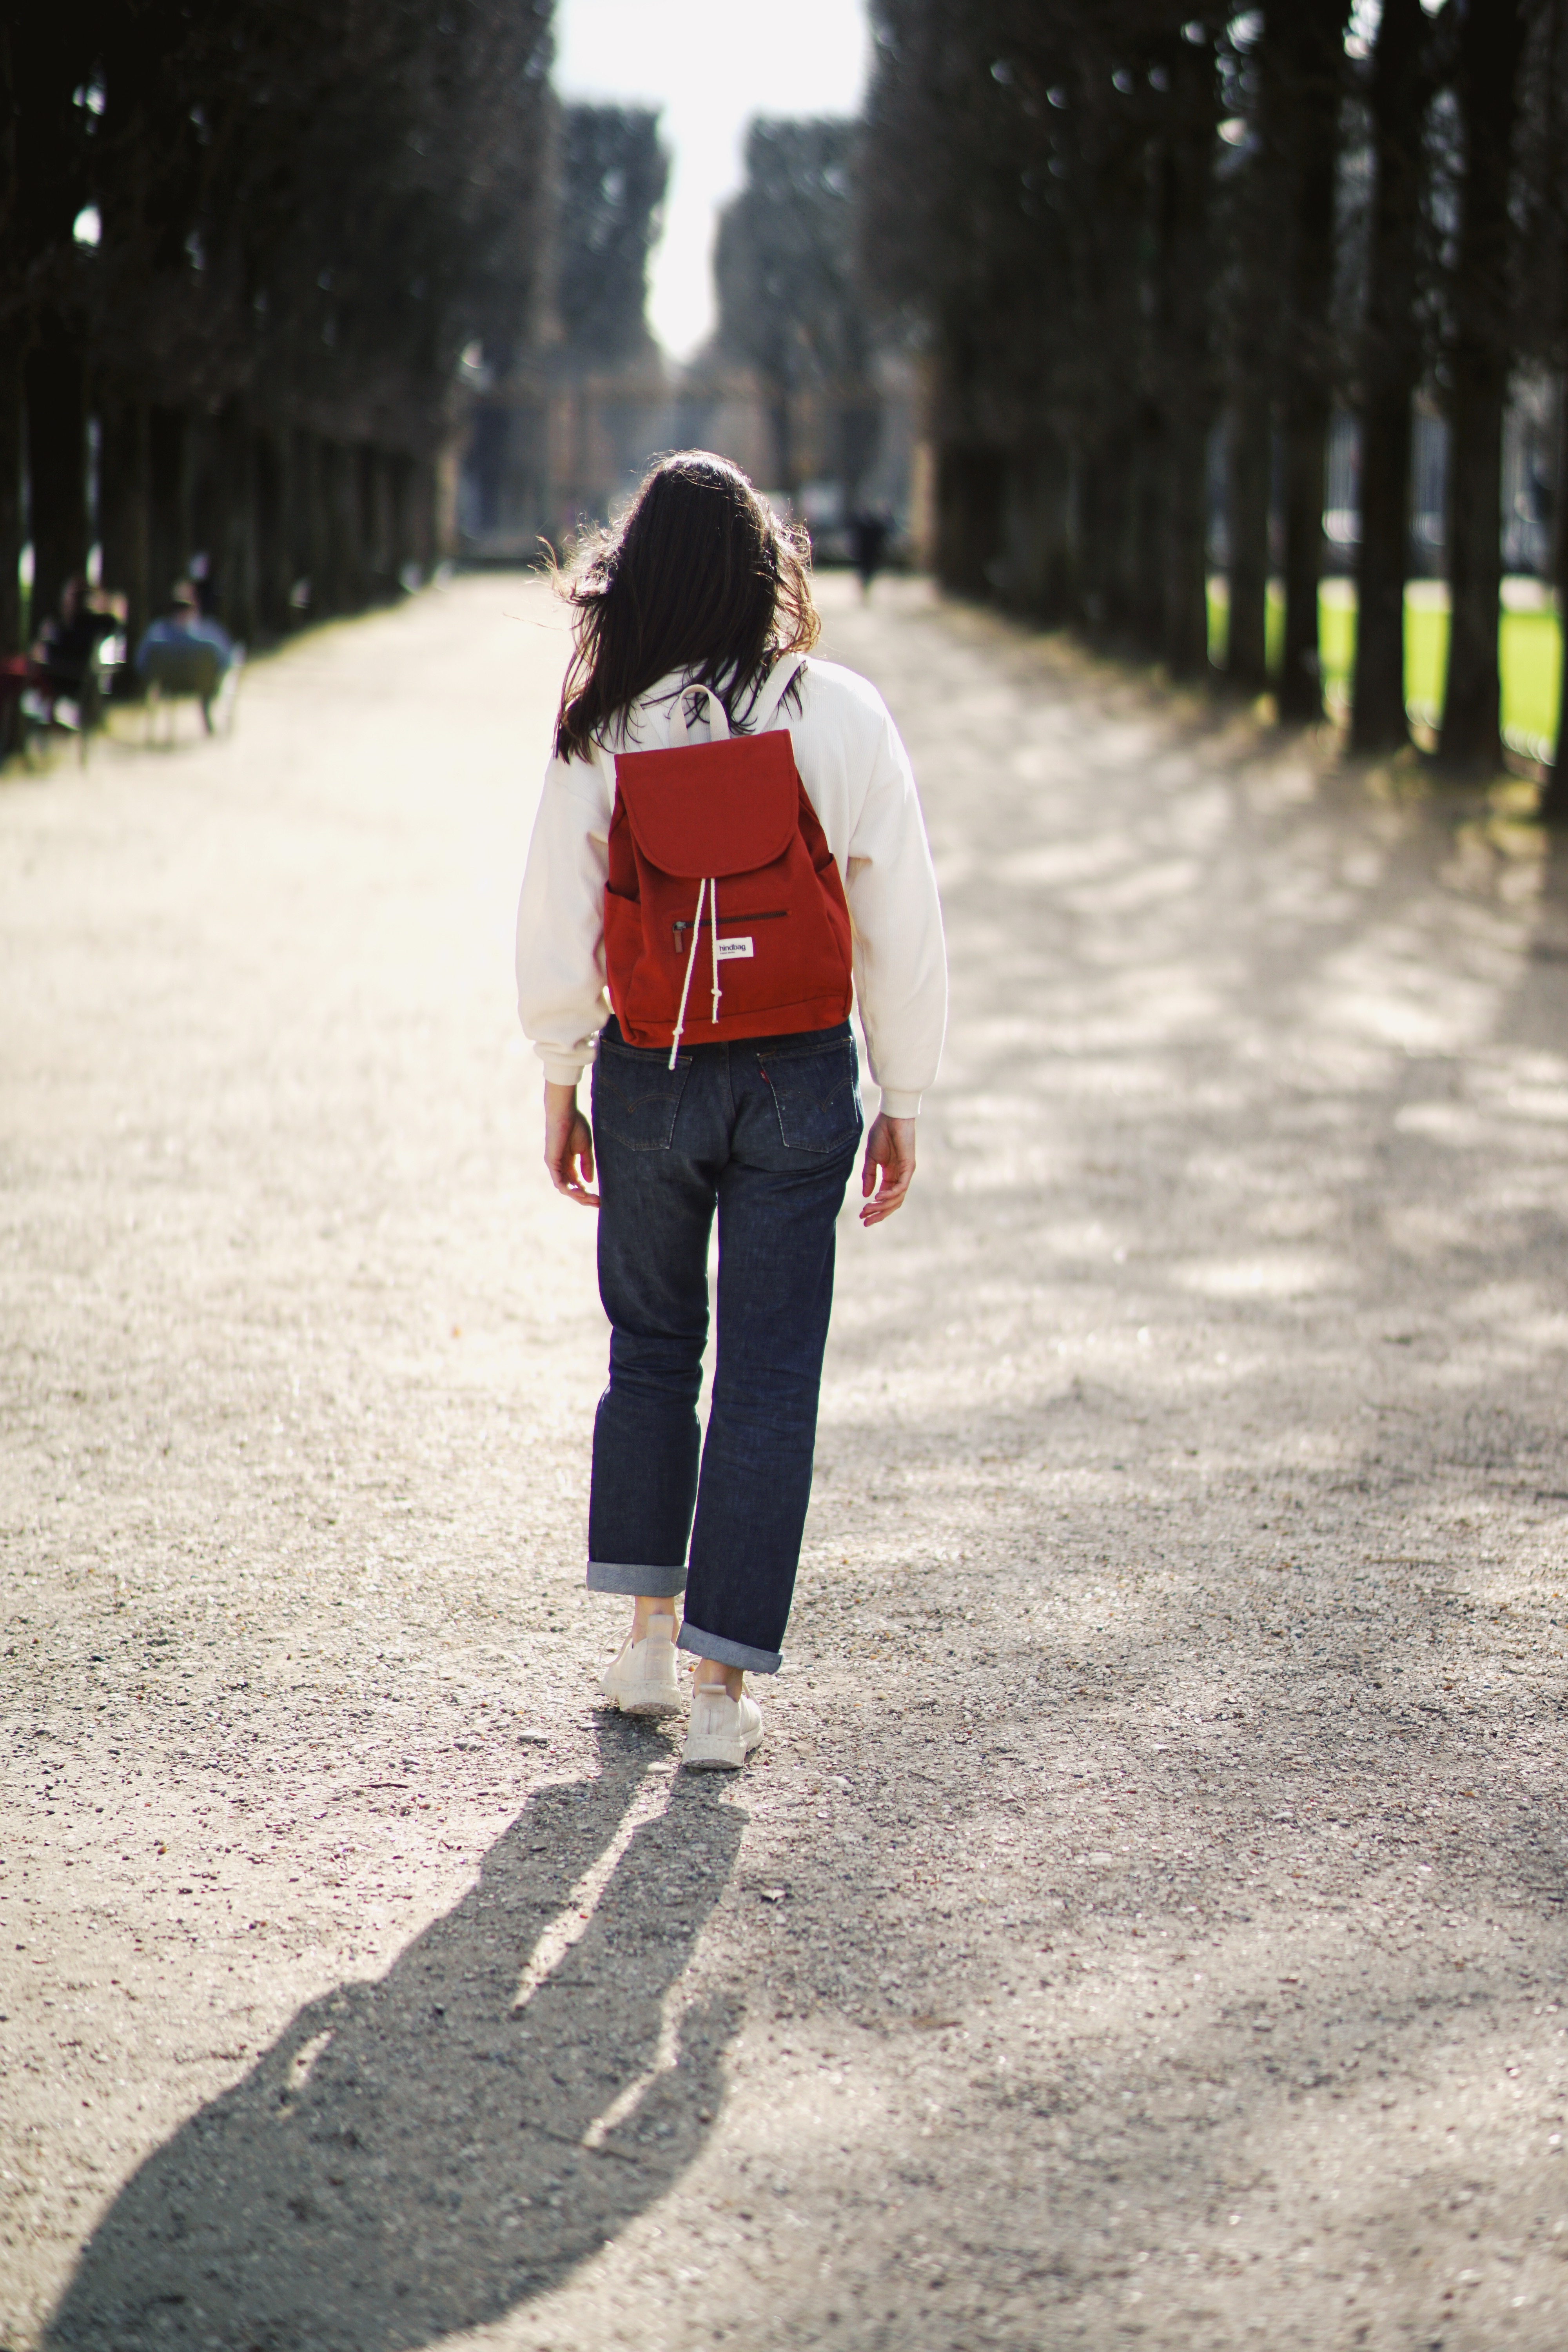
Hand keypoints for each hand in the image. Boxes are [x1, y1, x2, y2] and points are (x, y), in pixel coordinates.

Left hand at [544, 1080, 597, 1206]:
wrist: (565, 1112)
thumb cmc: (575, 1125)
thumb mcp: (585, 1148)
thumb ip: (587, 1164)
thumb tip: (589, 1181)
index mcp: (568, 1162)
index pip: (577, 1182)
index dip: (587, 1192)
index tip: (600, 1198)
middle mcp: (560, 1166)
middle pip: (572, 1188)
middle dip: (585, 1198)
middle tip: (598, 1203)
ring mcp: (555, 1165)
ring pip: (566, 1188)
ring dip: (579, 1196)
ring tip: (592, 1199)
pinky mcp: (552, 1162)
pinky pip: (559, 1182)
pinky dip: (570, 1189)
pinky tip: (582, 1192)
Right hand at [859, 1112, 915, 1226]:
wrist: (890, 1117)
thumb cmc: (882, 1133)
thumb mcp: (871, 1158)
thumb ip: (869, 1176)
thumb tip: (866, 1195)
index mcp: (891, 1175)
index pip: (885, 1198)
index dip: (874, 1208)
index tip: (862, 1215)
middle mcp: (900, 1176)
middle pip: (893, 1203)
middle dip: (879, 1213)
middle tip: (865, 1220)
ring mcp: (906, 1173)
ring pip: (897, 1198)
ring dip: (883, 1206)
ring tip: (869, 1208)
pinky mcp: (909, 1167)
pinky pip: (901, 1187)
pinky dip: (890, 1194)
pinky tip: (878, 1197)